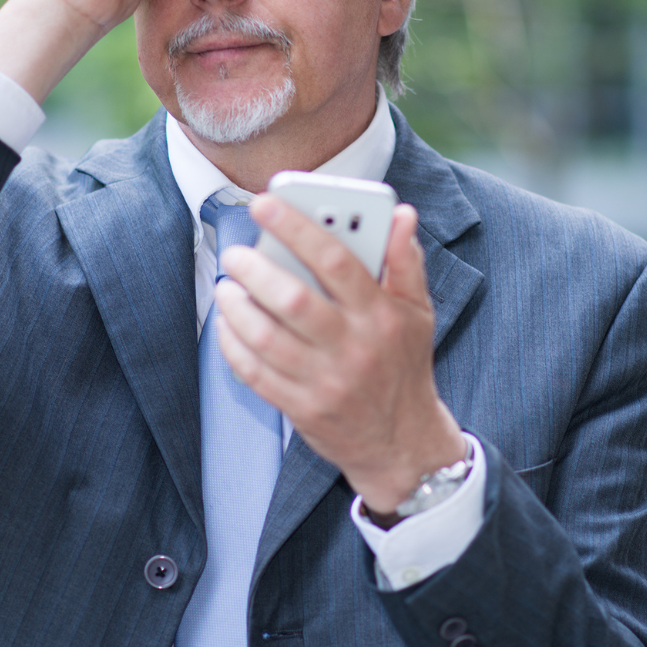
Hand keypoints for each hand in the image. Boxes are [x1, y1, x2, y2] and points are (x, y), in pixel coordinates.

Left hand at [214, 196, 465, 515]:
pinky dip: (233, 345)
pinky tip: (227, 324)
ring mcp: (325, 381)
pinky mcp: (302, 409)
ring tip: (228, 287)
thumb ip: (406, 261)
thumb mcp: (418, 312)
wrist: (402, 444)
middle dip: (255, 269)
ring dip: (236, 307)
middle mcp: (354, 347)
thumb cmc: (404, 365)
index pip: (336, 260)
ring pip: (265, 337)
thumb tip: (400, 214)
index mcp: (382, 315)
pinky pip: (254, 373)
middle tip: (236, 252)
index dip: (298, 227)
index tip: (265, 203)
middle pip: (293, 299)